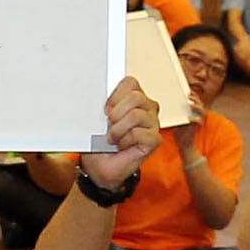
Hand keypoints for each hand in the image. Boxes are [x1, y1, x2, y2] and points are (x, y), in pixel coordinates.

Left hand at [78, 77, 157, 194]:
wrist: (100, 166)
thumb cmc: (99, 142)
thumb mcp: (97, 118)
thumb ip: (103, 103)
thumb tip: (94, 92)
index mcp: (134, 98)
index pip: (130, 82)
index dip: (115, 95)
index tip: (105, 109)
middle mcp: (147, 108)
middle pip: (135, 96)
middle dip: (116, 112)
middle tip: (109, 124)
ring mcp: (153, 123)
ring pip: (136, 115)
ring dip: (118, 129)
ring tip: (113, 138)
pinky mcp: (154, 139)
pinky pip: (139, 133)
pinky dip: (126, 141)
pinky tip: (122, 145)